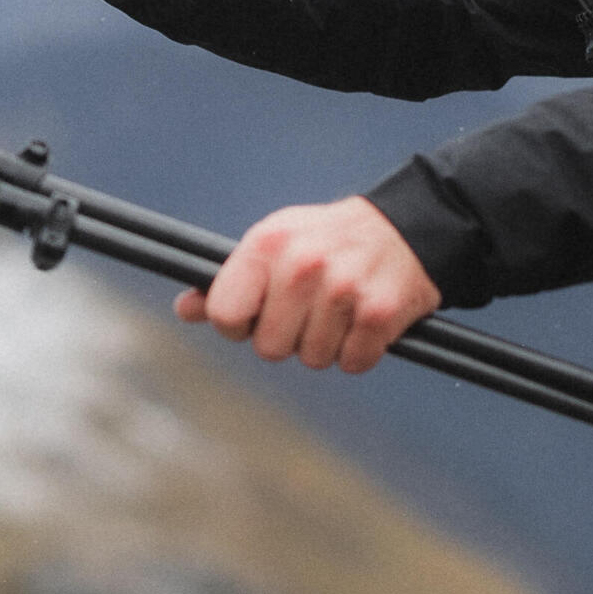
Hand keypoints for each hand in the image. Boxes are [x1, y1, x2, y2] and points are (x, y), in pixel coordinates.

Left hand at [180, 198, 440, 372]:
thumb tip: (186, 309)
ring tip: (340, 311)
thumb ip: (229, 281)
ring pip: (312, 359)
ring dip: (327, 345)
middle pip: (269, 348)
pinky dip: (359, 351)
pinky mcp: (379, 314)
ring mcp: (343, 290)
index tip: (257, 314)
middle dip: (288, 338)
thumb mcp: (274, 244)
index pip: (225, 315)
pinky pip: (352, 363)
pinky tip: (363, 321)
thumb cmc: (328, 241)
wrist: (405, 230)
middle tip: (310, 310)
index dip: (238, 325)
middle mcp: (303, 265)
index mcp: (268, 244)